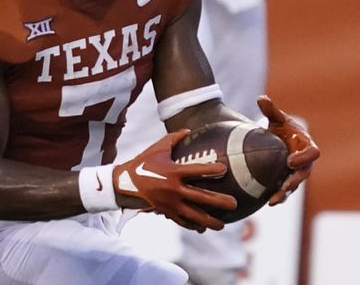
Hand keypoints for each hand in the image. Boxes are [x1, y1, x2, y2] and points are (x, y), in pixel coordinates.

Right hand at [113, 129, 236, 231]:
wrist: (125, 182)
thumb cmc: (144, 162)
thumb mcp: (158, 147)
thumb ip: (174, 138)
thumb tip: (189, 130)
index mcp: (174, 172)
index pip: (196, 170)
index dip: (211, 169)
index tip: (224, 169)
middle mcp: (174, 189)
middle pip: (201, 197)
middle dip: (219, 202)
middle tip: (234, 204)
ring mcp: (170, 203)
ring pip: (194, 215)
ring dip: (210, 221)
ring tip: (223, 224)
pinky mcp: (166, 211)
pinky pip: (182, 221)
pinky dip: (193, 225)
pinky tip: (203, 229)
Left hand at [257, 95, 319, 205]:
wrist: (278, 140)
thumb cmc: (281, 128)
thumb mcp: (277, 118)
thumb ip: (271, 110)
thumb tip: (261, 98)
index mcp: (306, 145)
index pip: (312, 153)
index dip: (304, 158)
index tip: (290, 161)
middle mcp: (304, 161)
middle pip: (304, 173)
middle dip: (295, 180)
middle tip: (285, 185)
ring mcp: (296, 173)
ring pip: (294, 186)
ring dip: (285, 193)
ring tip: (274, 200)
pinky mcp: (286, 181)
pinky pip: (284, 191)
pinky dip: (278, 196)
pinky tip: (267, 202)